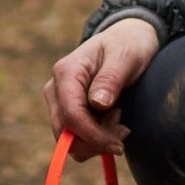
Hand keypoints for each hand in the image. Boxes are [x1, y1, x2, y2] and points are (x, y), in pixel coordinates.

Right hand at [44, 17, 160, 160]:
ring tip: (119, 119)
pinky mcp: (67, 111)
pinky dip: (96, 139)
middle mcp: (56, 89)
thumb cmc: (128, 44)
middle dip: (96, 141)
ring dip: (97, 140)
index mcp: (66, 72)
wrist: (126, 40)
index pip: (71, 115)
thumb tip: (98, 104)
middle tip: (124, 129)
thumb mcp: (126, 56)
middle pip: (65, 133)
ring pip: (69, 141)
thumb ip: (111, 79)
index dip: (93, 136)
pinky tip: (112, 122)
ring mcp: (59, 101)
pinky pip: (76, 138)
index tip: (119, 145)